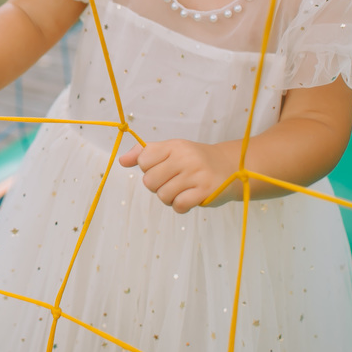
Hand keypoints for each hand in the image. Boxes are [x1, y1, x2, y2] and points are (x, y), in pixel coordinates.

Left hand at [118, 139, 239, 212]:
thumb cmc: (194, 159)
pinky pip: (179, 205)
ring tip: (182, 190)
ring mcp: (196, 174)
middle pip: (150, 182)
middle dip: (158, 186)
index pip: (143, 160)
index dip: (149, 169)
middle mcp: (185, 157)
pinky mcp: (205, 190)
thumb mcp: (171, 150)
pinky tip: (189, 199)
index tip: (162, 168)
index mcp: (174, 145)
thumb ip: (145, 153)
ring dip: (169, 198)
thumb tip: (121, 161)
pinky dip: (180, 206)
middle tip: (173, 182)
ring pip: (163, 195)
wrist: (230, 166)